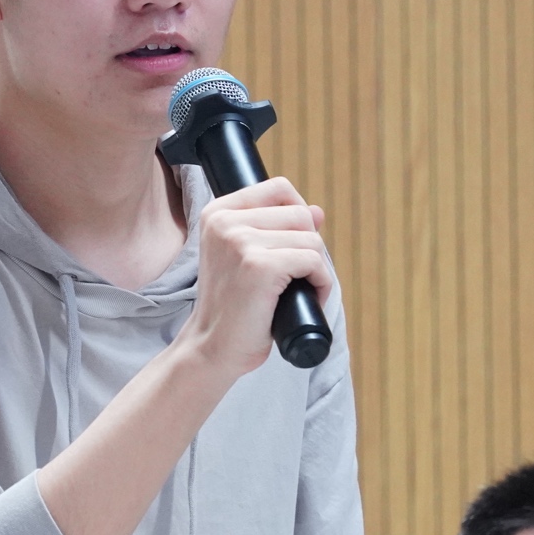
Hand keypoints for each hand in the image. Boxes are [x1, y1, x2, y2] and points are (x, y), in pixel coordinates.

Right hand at [178, 177, 333, 383]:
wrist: (212, 347)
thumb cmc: (232, 306)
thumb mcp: (246, 257)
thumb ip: (276, 229)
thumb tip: (317, 211)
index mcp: (217, 213)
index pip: (278, 188)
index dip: (298, 213)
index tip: (293, 243)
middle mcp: (225, 222)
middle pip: (300, 214)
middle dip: (308, 246)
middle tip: (294, 277)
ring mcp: (241, 242)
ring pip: (311, 239)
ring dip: (316, 269)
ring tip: (297, 291)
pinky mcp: (260, 266)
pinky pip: (314, 261)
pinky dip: (321, 283)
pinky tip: (306, 298)